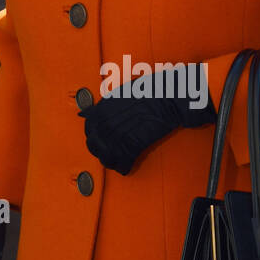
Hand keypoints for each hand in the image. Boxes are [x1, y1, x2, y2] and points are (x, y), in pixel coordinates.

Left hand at [79, 64, 215, 174]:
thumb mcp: (124, 92)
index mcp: (106, 105)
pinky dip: (124, 165)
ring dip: (112, 162)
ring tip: (116, 165)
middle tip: (106, 158)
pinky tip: (126, 168)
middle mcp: (110, 117)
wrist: (171, 95)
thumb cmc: (152, 91)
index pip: (90, 127)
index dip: (93, 138)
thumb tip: (88, 114)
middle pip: (97, 142)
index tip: (97, 144)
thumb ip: (107, 105)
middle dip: (100, 153)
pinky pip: (125, 157)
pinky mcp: (136, 140)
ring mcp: (122, 129)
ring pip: (109, 153)